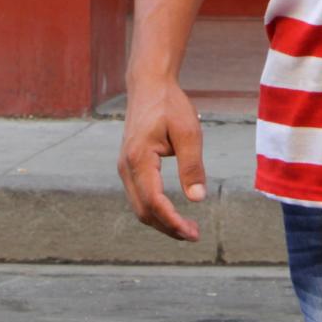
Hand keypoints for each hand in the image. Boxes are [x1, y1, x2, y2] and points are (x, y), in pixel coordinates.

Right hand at [117, 78, 207, 240]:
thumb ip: (192, 165)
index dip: (172, 221)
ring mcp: (125, 168)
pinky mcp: (129, 167)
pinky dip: (155, 210)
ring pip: (139, 207)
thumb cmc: (170, 105)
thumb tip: (197, 199)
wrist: (149, 86)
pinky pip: (139, 196)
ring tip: (187, 228)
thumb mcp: (188, 132)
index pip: (154, 201)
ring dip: (162, 221)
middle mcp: (126, 168)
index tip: (193, 233)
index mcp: (138, 159)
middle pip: (143, 211)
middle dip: (168, 227)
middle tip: (194, 235)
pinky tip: (173, 212)